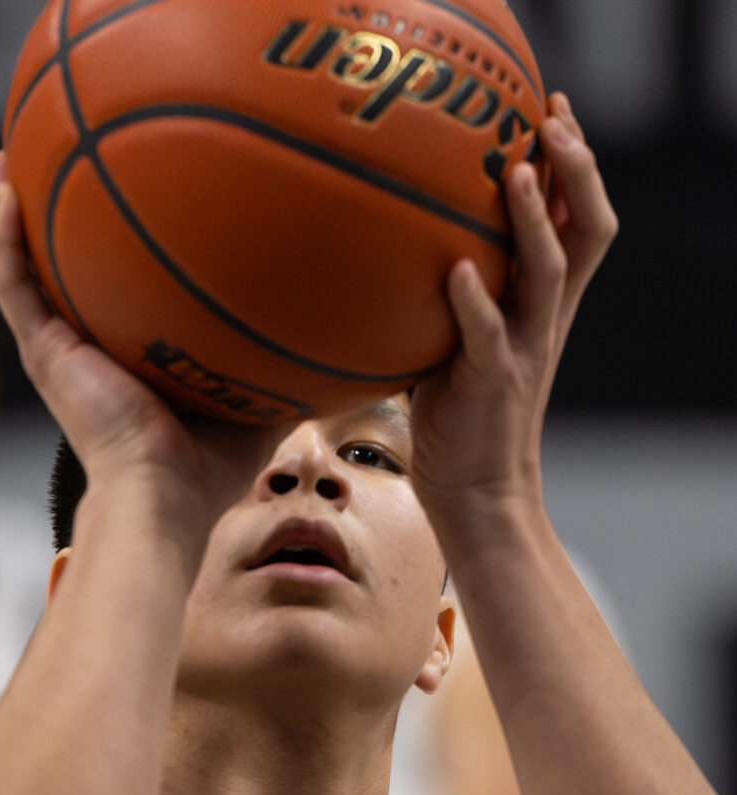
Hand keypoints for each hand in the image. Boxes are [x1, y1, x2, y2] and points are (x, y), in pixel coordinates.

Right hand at [0, 151, 289, 536]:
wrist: (164, 495)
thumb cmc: (210, 466)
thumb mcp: (260, 404)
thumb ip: (288, 370)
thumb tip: (341, 338)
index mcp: (136, 357)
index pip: (124, 297)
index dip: (126, 256)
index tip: (141, 207)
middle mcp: (93, 349)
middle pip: (71, 274)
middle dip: (66, 224)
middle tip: (67, 166)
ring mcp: (62, 350)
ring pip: (27, 268)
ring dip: (17, 214)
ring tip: (9, 157)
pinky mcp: (44, 353)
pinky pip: (13, 284)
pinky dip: (2, 235)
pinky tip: (5, 185)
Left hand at [409, 93, 617, 525]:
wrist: (476, 490)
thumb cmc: (461, 414)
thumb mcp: (462, 344)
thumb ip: (451, 298)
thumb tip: (399, 255)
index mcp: (541, 307)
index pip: (578, 224)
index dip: (576, 168)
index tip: (554, 112)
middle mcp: (544, 320)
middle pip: (587, 232)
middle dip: (577, 171)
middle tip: (553, 117)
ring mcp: (524, 350)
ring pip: (549, 273)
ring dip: (535, 221)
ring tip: (516, 170)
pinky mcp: (492, 382)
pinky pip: (489, 336)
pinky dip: (475, 302)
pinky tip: (457, 269)